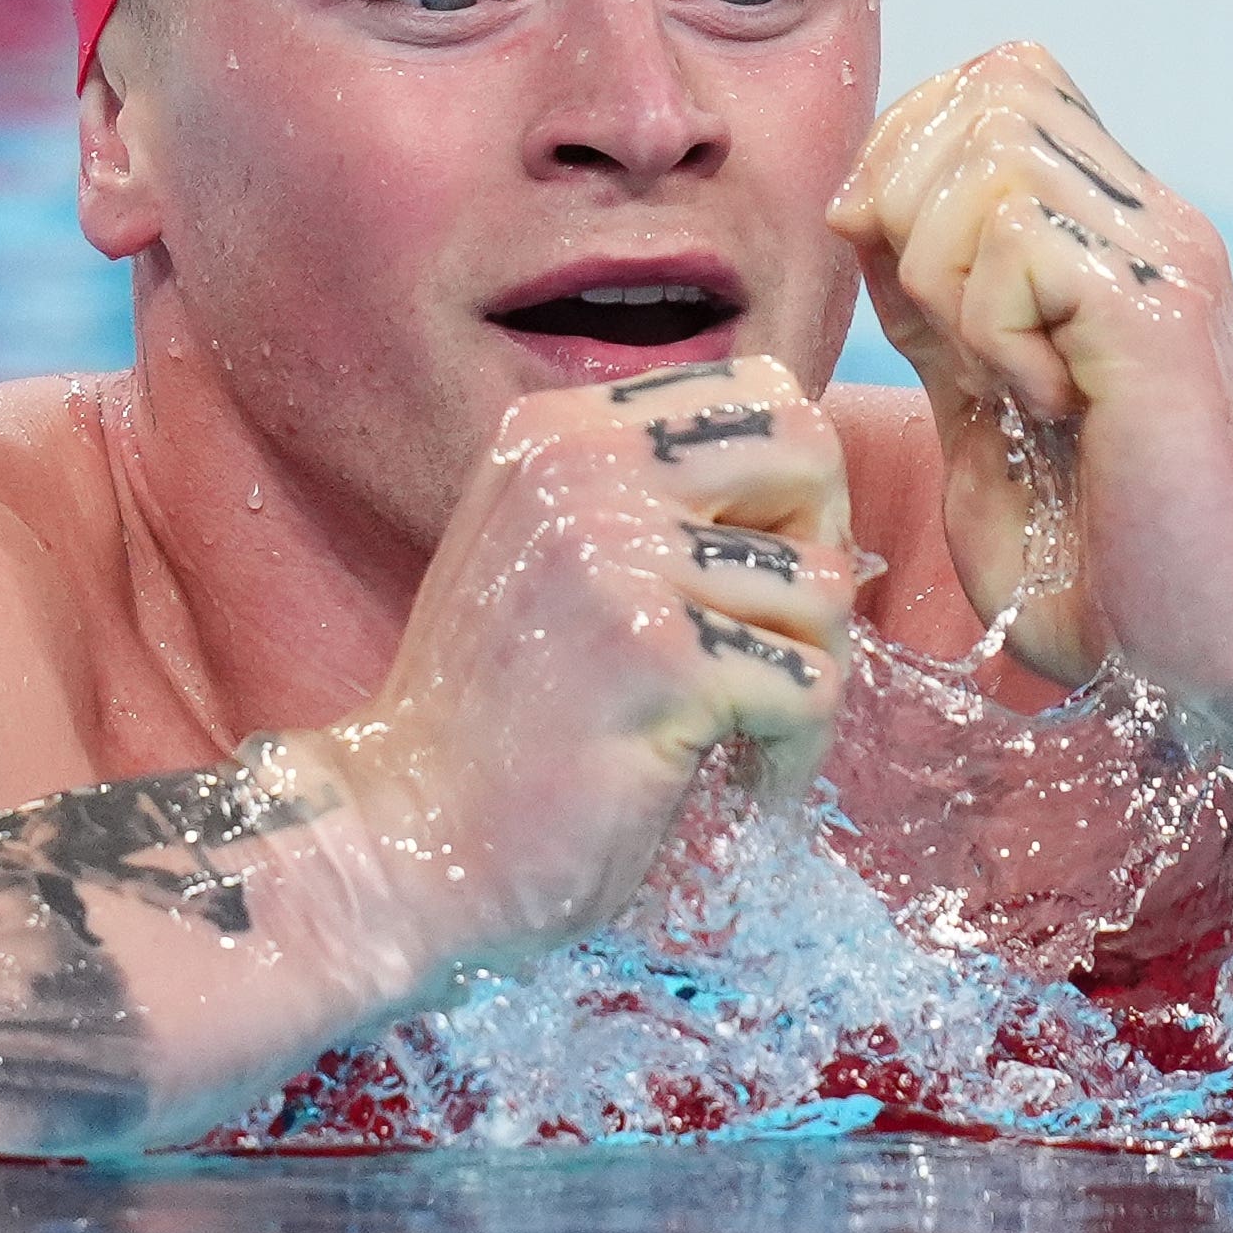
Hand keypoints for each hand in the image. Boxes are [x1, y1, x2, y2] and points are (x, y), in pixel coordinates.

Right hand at [317, 355, 856, 968]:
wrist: (407, 841)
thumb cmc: (494, 718)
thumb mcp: (550, 553)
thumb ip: (651, 495)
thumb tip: (812, 478)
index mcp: (562, 433)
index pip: (761, 391)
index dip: (793, 487)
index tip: (759, 575)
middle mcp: (585, 469)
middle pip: (811, 453)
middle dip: (822, 557)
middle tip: (776, 642)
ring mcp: (620, 560)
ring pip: (825, 583)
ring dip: (810, 672)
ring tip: (747, 729)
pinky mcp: (662, 661)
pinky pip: (812, 684)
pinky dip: (795, 751)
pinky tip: (744, 779)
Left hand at [825, 43, 1232, 705]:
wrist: (1203, 653)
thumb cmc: (1095, 563)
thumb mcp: (980, 412)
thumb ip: (936, 312)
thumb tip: (861, 214)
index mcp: (1116, 236)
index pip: (1003, 80)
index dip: (912, 149)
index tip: (891, 269)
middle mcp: (1153, 223)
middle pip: (991, 86)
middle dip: (909, 198)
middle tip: (939, 327)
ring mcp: (1166, 259)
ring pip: (992, 151)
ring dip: (945, 271)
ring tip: (1005, 376)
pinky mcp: (1159, 313)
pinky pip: (1015, 243)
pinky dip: (990, 329)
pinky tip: (1045, 405)